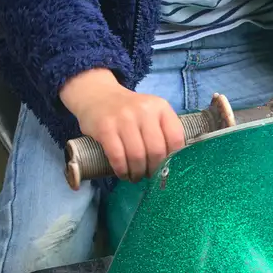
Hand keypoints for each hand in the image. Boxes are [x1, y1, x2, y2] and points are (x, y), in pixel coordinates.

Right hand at [59, 69, 184, 180]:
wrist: (97, 95)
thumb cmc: (128, 110)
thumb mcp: (150, 112)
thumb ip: (162, 131)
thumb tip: (170, 165)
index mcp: (160, 107)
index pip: (175, 138)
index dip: (172, 159)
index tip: (165, 167)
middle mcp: (144, 110)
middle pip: (156, 150)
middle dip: (153, 169)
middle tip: (149, 176)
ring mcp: (124, 118)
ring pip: (137, 156)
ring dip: (138, 173)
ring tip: (136, 177)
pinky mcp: (105, 127)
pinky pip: (118, 156)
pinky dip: (122, 170)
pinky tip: (123, 173)